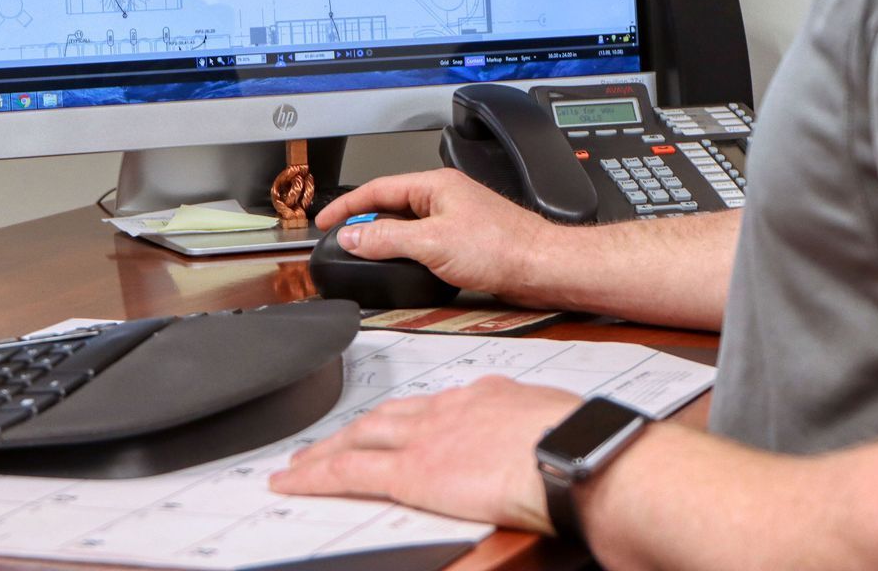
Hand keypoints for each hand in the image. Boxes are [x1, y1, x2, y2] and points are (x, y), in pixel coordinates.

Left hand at [269, 376, 577, 531]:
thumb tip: (556, 451)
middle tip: (330, 439)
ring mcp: (428, 437)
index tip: (401, 425)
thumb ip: (541, 435)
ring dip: (326, 449)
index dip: (410, 416)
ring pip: (359, 437)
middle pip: (387, 415)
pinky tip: (292, 481)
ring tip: (302, 461)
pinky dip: (315, 475)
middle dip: (356, 427)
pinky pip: (349, 471)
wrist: (580, 453)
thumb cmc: (585, 446)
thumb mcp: (560, 425)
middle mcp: (450, 408)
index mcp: (488, 396)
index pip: (435, 404)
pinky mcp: (413, 472)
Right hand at [316, 170, 565, 304]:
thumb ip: (387, 239)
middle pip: (391, 206)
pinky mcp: (464, 242)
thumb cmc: (502, 247)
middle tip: (340, 242)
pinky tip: (402, 268)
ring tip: (365, 257)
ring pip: (407, 226)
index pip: (378, 188)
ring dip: (384, 240)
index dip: (347, 204)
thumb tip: (352, 235)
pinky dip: (405, 253)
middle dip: (363, 223)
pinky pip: (423, 242)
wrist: (540, 267)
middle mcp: (445, 198)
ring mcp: (455, 219)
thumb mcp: (432, 242)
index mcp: (435, 185)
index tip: (324, 219)